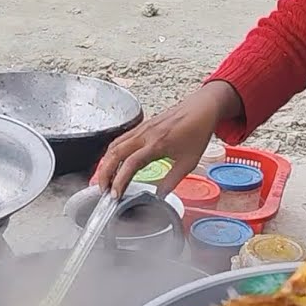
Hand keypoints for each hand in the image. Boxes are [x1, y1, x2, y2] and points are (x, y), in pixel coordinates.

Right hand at [92, 81, 242, 198]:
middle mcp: (145, 134)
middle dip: (104, 173)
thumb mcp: (188, 162)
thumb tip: (159, 197)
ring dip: (106, 162)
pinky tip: (114, 162)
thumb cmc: (198, 132)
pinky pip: (120, 139)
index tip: (115, 195)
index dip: (119, 181)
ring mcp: (141, 128)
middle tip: (103, 190)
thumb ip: (172, 181)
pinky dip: (112, 152)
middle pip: (114, 153)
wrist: (202, 108)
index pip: (130, 164)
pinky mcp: (142, 126)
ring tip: (105, 179)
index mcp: (157, 144)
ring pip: (114, 145)